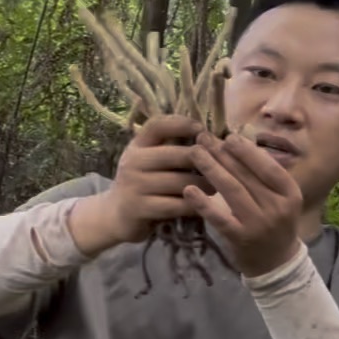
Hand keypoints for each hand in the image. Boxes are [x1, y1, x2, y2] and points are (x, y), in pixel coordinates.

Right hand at [70, 114, 211, 252]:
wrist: (116, 215)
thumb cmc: (142, 183)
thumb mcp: (147, 160)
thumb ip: (168, 147)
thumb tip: (207, 134)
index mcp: (137, 145)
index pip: (157, 126)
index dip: (181, 124)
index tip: (202, 129)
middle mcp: (133, 161)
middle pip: (176, 154)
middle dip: (203, 161)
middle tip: (222, 167)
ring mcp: (134, 185)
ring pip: (180, 182)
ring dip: (203, 186)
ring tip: (214, 188)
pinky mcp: (139, 208)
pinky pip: (175, 205)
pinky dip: (193, 205)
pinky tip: (202, 206)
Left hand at [184, 131, 304, 276]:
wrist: (276, 262)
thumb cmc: (275, 222)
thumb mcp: (280, 198)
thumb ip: (264, 174)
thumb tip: (237, 142)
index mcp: (290, 193)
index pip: (267, 166)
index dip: (246, 150)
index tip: (228, 136)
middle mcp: (277, 207)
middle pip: (246, 174)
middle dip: (222, 153)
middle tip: (203, 137)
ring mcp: (258, 223)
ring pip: (232, 190)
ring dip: (211, 168)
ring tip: (195, 152)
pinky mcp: (240, 238)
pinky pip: (219, 217)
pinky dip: (203, 203)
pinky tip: (188, 189)